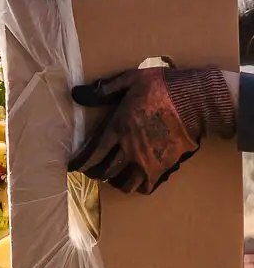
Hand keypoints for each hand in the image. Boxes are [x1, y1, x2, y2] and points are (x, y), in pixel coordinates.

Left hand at [69, 66, 236, 194]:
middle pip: (106, 172)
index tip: (73, 167)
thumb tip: (76, 93)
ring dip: (116, 182)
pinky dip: (138, 187)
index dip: (81, 163)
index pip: (93, 154)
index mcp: (118, 128)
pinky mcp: (163, 166)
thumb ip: (102, 90)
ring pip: (124, 184)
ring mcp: (147, 160)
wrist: (195, 100)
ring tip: (114, 178)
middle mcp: (129, 148)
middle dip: (96, 174)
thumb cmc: (162, 87)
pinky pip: (146, 186)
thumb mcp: (130, 80)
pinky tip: (136, 182)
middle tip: (93, 172)